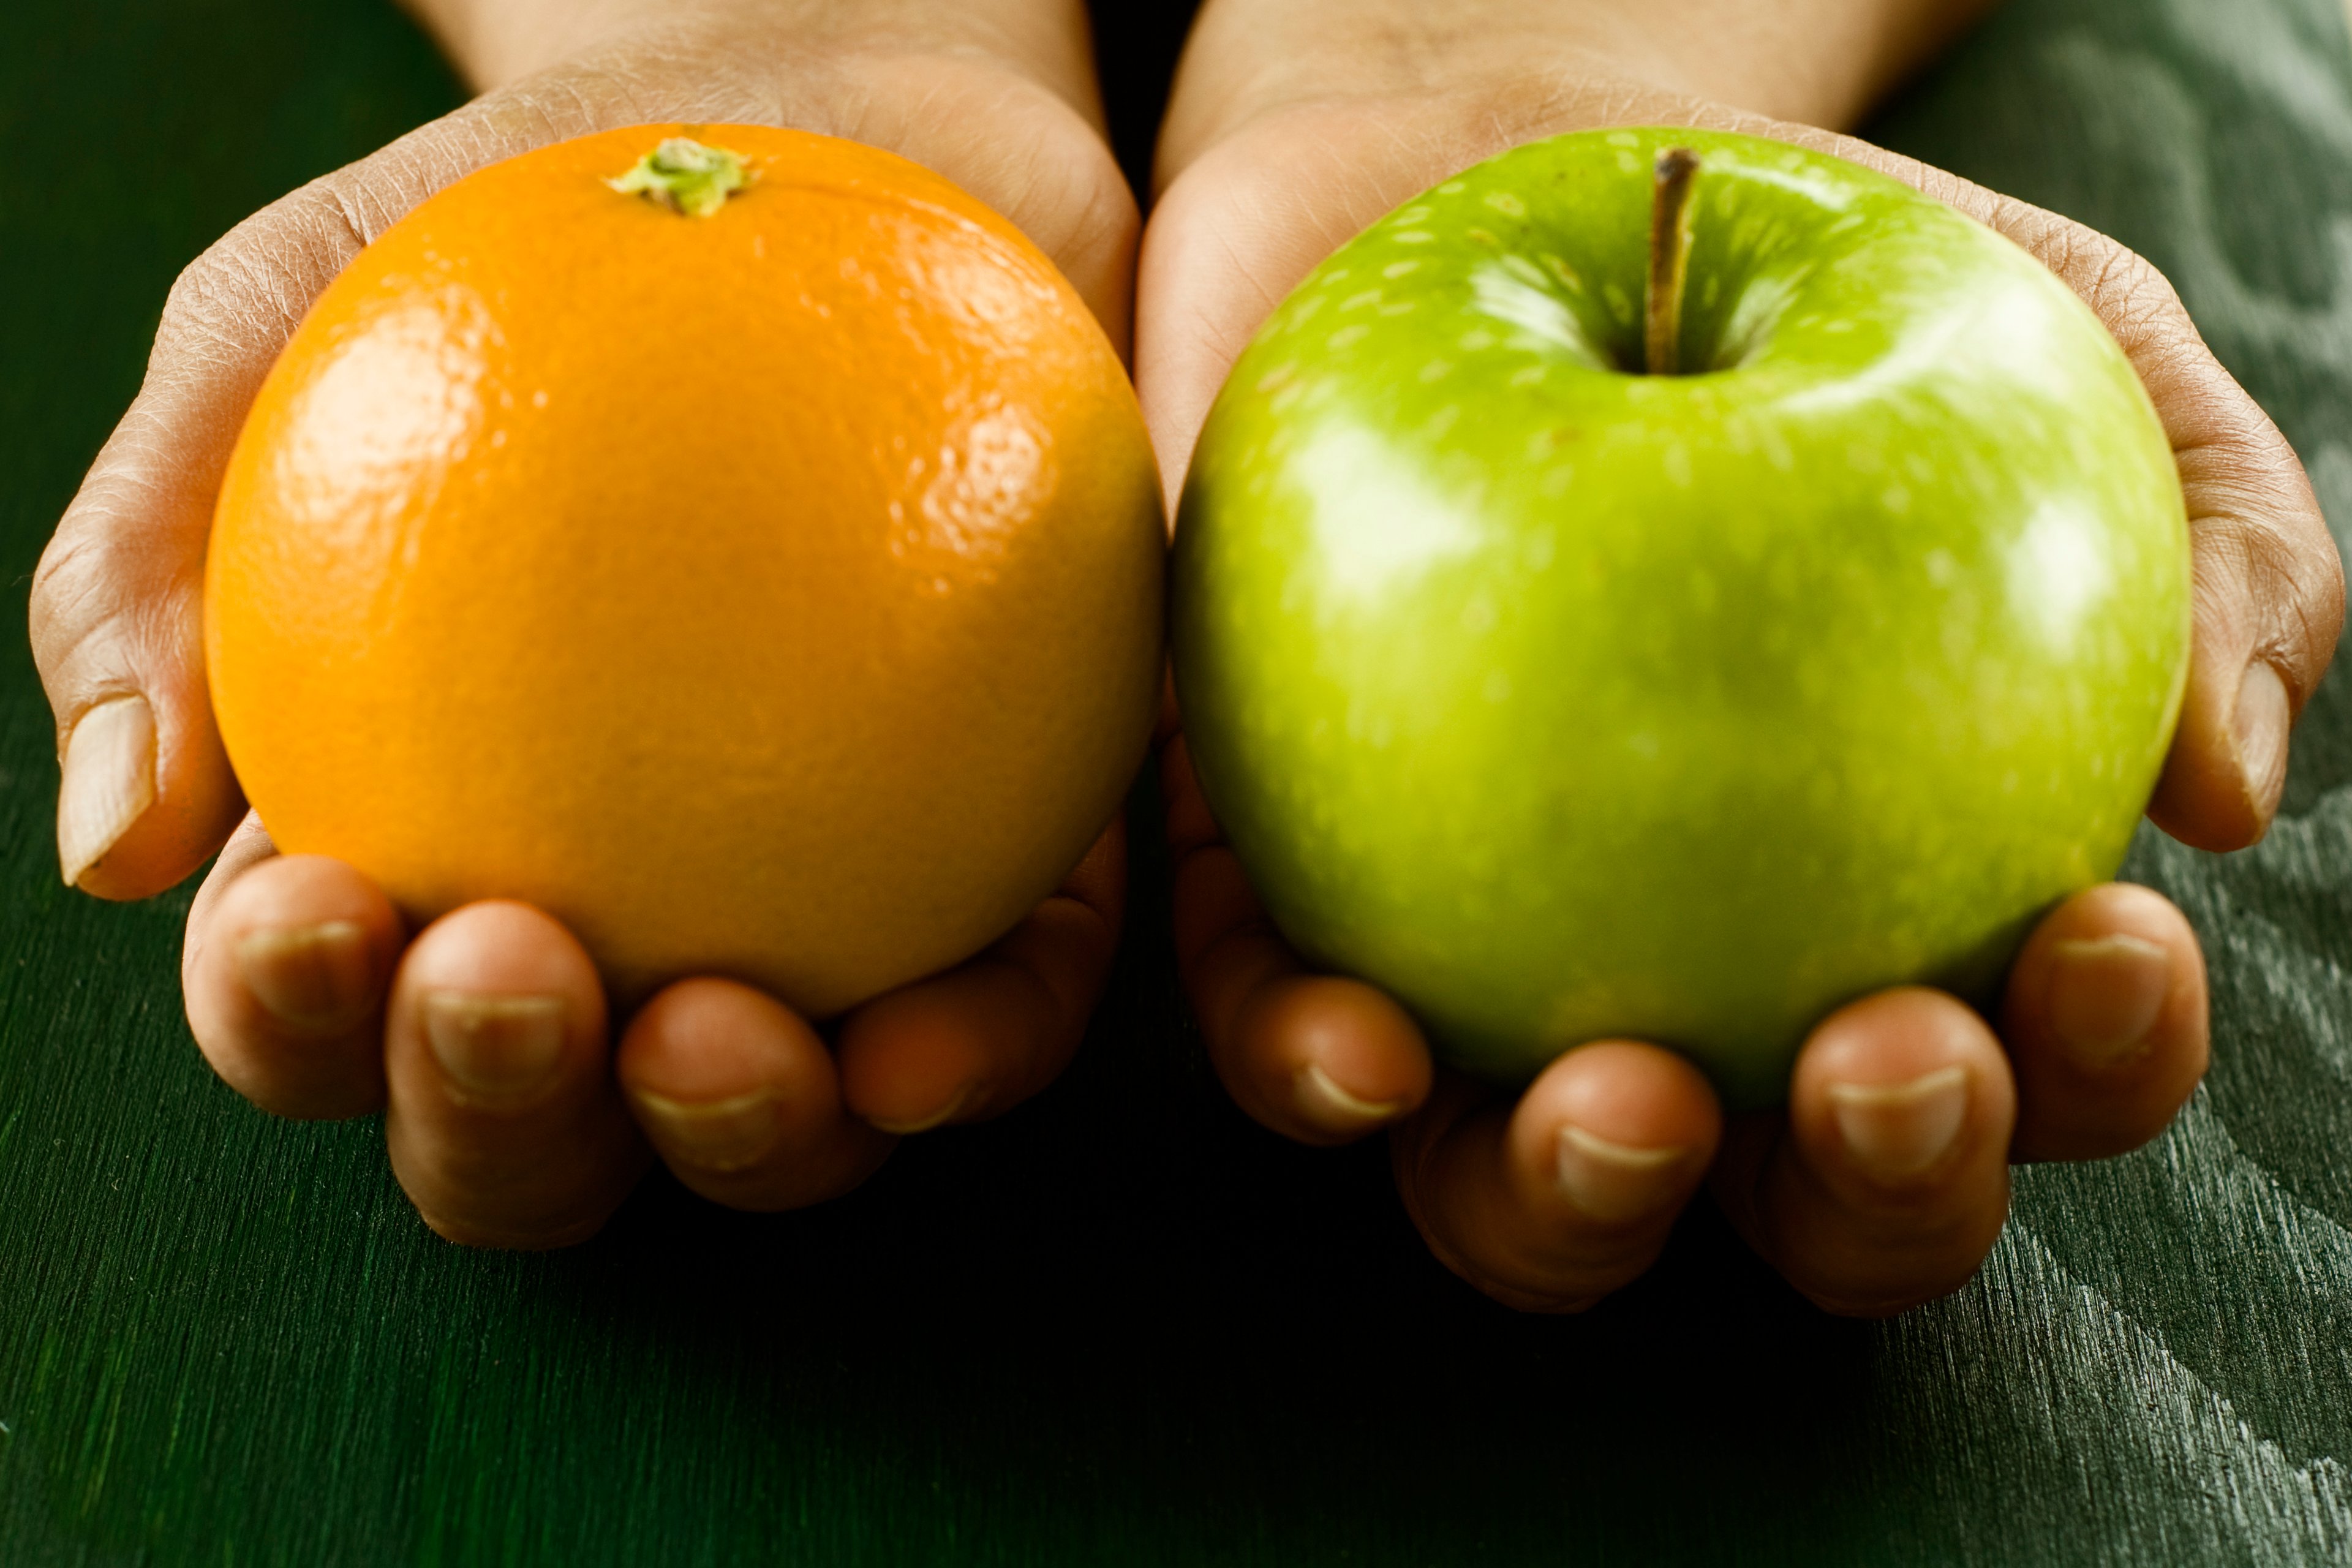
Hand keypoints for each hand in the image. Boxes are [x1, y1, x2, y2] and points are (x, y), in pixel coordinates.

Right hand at [32, 0, 1136, 1246]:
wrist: (838, 122)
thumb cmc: (532, 223)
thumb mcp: (292, 318)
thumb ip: (164, 551)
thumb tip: (113, 849)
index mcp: (415, 834)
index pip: (319, 999)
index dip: (291, 1015)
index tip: (316, 903)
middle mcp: (615, 919)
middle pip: (530, 1130)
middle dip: (497, 1117)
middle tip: (508, 970)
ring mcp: (823, 913)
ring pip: (764, 1132)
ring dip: (733, 1143)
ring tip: (718, 1040)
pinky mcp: (1015, 865)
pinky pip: (1004, 1011)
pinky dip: (969, 1053)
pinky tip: (925, 1034)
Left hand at [1139, 0, 2342, 1312]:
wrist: (1467, 168)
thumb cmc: (1777, 272)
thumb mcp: (2045, 343)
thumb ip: (2204, 534)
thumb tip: (2218, 793)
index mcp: (1889, 901)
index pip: (2023, 1063)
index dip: (2087, 1063)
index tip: (2094, 934)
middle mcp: (1688, 984)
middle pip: (1795, 1199)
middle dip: (1862, 1189)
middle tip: (1877, 1059)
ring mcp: (1471, 967)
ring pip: (1523, 1195)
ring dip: (1578, 1204)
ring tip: (1619, 1103)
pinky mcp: (1267, 895)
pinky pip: (1279, 1036)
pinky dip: (1311, 1071)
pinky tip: (1351, 1044)